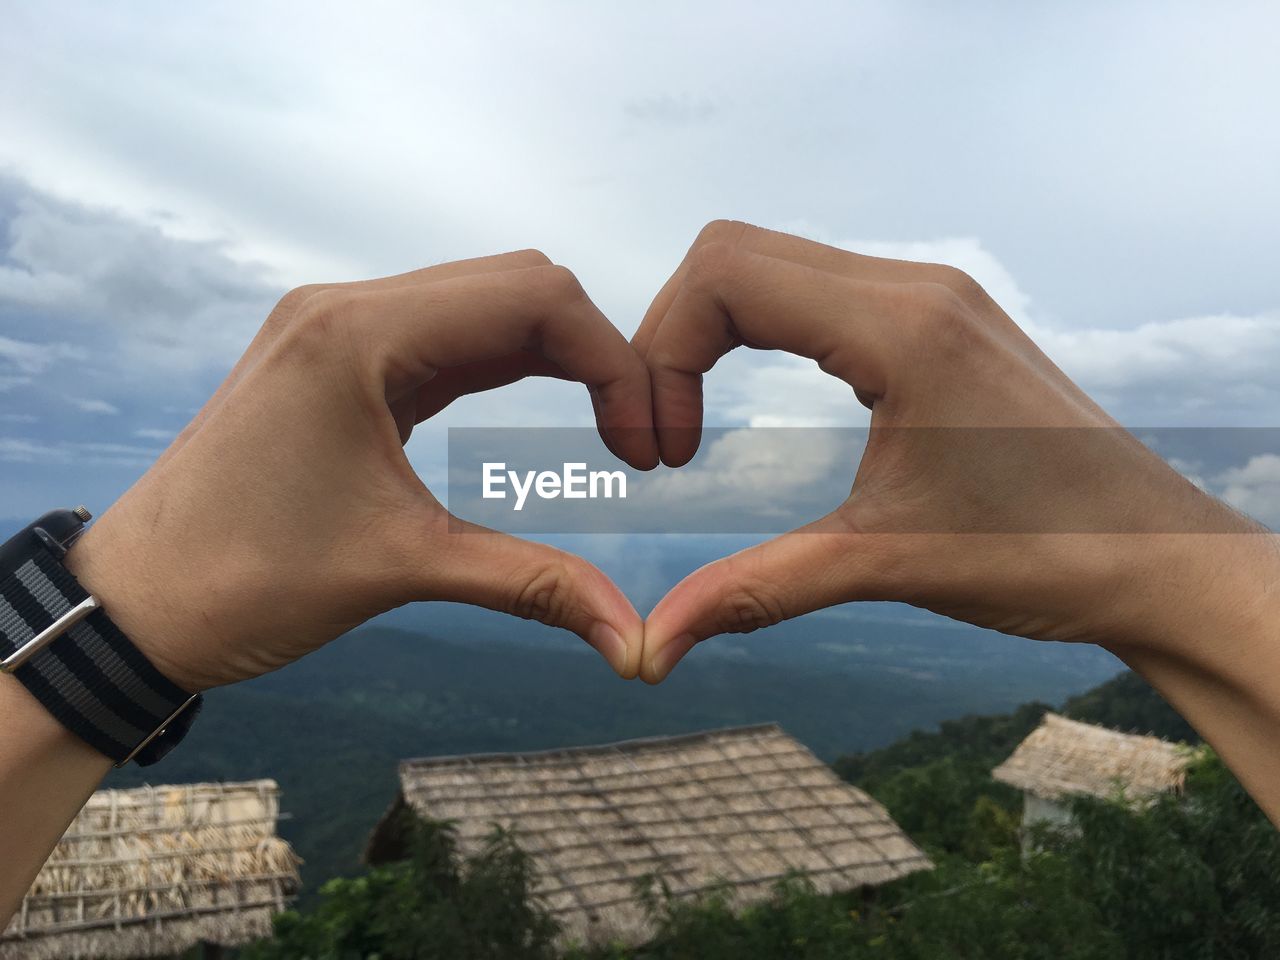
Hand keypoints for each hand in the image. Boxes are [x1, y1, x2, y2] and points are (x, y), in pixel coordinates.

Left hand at [65, 251, 657, 689]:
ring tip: (604, 422)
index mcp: (359, 335)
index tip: (645, 441)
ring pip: (480, 302)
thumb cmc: (244, 581)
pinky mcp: (333, 358)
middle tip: (634, 433)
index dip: (613, 359)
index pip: (531, 298)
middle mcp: (346, 308)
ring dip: (552, 352)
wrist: (136, 604)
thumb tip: (634, 641)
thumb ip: (533, 585)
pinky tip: (538, 404)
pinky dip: (503, 362)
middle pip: (514, 283)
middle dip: (593, 350)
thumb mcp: (404, 568)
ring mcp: (335, 327)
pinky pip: (442, 335)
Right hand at [633, 221, 1271, 682]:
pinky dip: (763, 327)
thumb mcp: (882, 564)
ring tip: (696, 419)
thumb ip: (755, 591)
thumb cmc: (1046, 555)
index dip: (662, 351)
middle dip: (672, 337)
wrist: (1158, 556)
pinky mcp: (942, 315)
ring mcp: (933, 293)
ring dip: (714, 331)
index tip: (666, 449)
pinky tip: (763, 394)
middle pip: (734, 253)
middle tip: (666, 435)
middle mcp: (917, 287)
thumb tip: (654, 648)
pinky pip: (820, 285)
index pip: (726, 274)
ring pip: (774, 261)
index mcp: (902, 327)